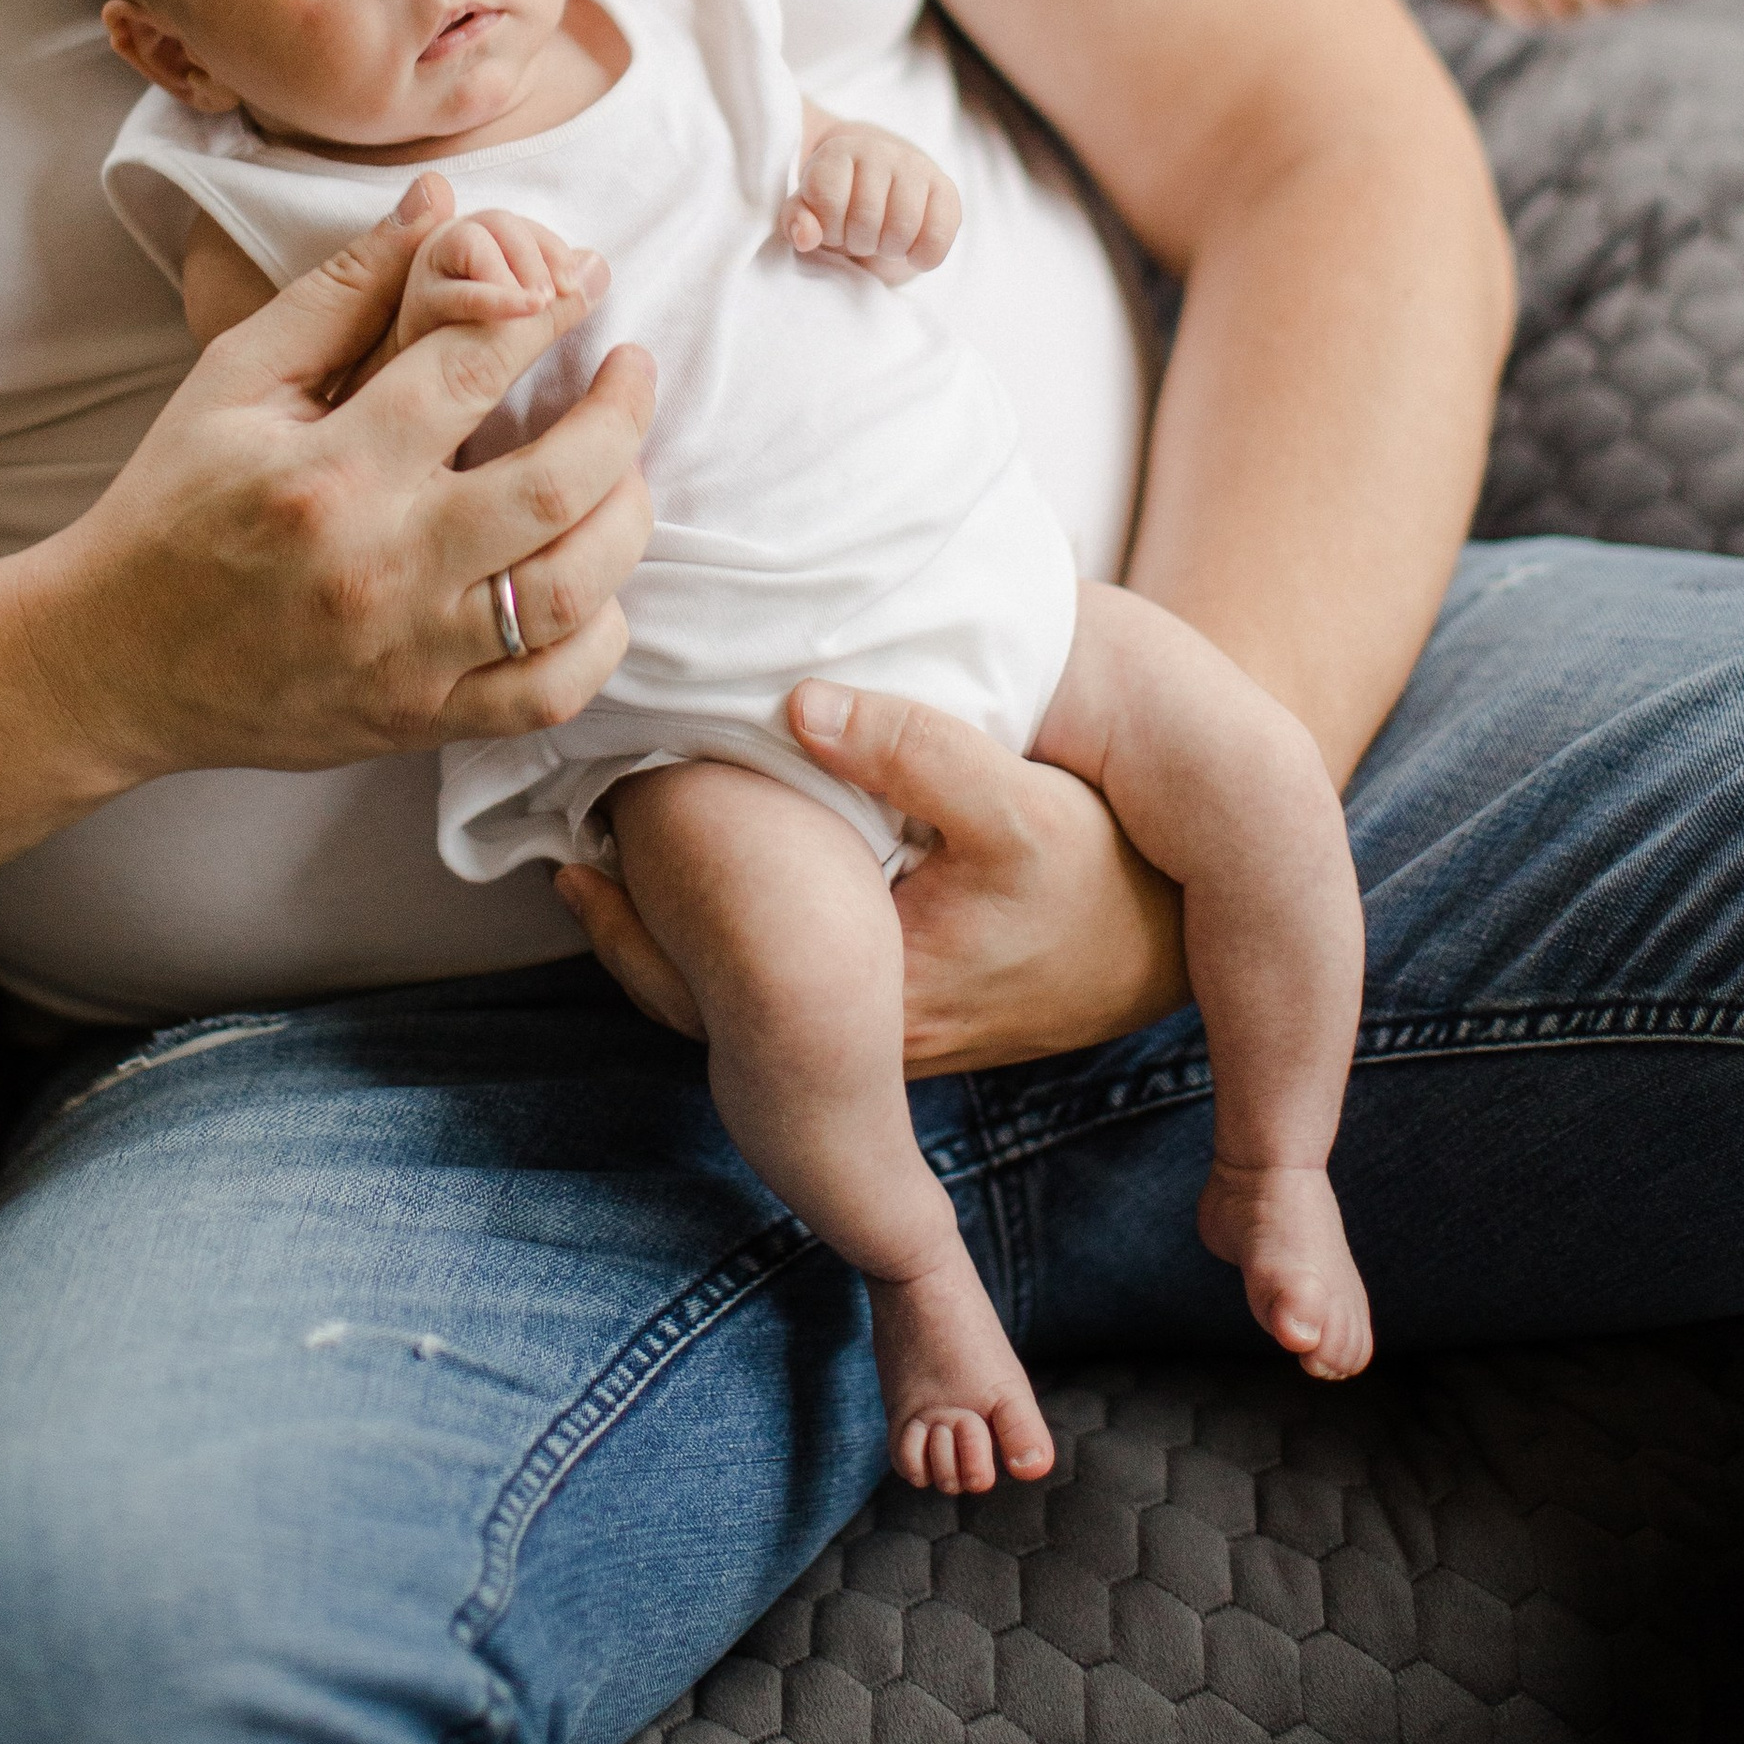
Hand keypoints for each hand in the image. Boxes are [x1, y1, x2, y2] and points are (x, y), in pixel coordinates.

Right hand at [29, 176, 653, 784]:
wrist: (111, 664)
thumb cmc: (172, 507)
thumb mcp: (235, 380)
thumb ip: (345, 292)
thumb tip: (440, 202)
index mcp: (331, 468)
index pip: (474, 367)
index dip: (546, 313)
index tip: (584, 282)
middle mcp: (381, 564)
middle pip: (556, 484)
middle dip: (620, 412)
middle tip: (631, 367)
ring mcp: (407, 655)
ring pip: (571, 593)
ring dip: (625, 518)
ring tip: (625, 470)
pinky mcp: (418, 718)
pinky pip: (549, 694)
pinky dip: (598, 638)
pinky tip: (591, 583)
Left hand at [557, 680, 1183, 1073]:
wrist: (1175, 934)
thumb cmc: (1097, 876)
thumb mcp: (1017, 804)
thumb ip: (913, 748)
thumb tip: (797, 703)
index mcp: (869, 1007)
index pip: (715, 973)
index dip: (644, 898)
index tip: (595, 809)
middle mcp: (853, 1040)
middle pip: (701, 988)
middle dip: (632, 910)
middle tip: (568, 820)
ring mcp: (863, 1030)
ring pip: (727, 985)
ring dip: (669, 916)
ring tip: (600, 830)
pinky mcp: (877, 1004)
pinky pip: (765, 973)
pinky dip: (720, 921)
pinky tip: (688, 853)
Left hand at [785, 122, 958, 284]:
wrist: (882, 183)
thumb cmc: (840, 201)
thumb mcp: (809, 209)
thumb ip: (797, 219)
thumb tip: (806, 237)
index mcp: (839, 151)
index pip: (827, 198)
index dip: (826, 226)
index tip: (830, 225)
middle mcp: (880, 150)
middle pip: (865, 218)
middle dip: (858, 241)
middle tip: (858, 235)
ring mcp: (916, 167)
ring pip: (902, 228)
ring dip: (888, 249)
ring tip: (882, 240)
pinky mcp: (945, 189)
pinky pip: (938, 236)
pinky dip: (923, 256)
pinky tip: (912, 253)